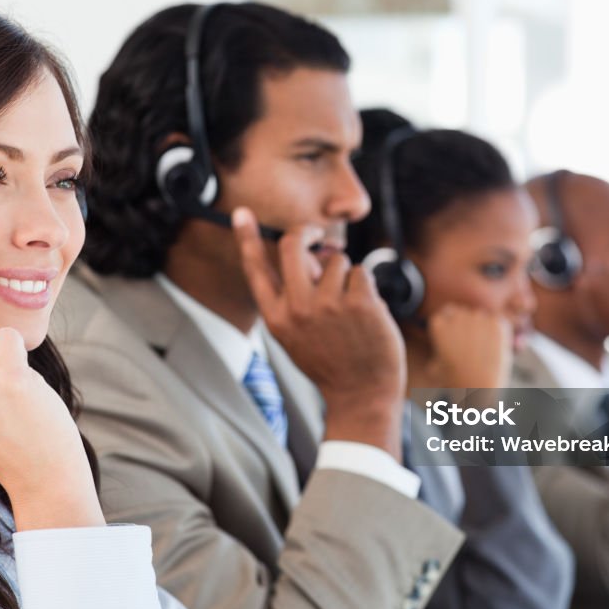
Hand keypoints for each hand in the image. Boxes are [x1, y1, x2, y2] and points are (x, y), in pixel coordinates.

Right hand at [233, 208, 404, 457]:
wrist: (362, 394)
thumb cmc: (331, 364)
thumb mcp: (296, 336)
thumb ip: (294, 298)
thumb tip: (307, 254)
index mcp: (277, 318)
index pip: (256, 269)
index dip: (247, 238)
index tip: (241, 213)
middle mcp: (298, 308)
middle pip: (294, 245)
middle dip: (307, 233)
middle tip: (318, 235)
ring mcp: (330, 304)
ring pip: (336, 260)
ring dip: (345, 275)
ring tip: (350, 307)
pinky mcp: (360, 302)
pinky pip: (361, 272)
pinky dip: (367, 287)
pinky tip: (367, 313)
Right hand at [426, 305, 511, 388]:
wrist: (480, 389)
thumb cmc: (456, 383)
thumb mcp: (435, 368)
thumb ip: (438, 352)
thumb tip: (442, 351)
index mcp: (438, 325)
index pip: (446, 313)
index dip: (453, 326)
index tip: (458, 339)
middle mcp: (457, 317)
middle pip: (463, 312)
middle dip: (467, 325)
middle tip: (473, 345)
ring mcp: (478, 318)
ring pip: (481, 316)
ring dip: (483, 327)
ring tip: (485, 350)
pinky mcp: (497, 323)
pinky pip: (498, 322)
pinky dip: (499, 332)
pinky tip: (496, 348)